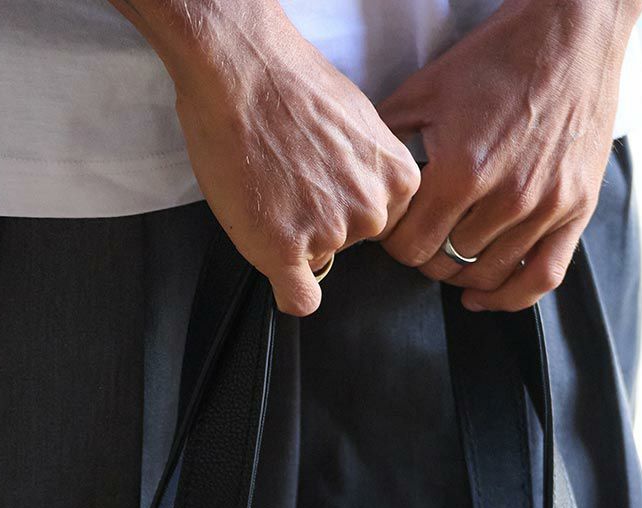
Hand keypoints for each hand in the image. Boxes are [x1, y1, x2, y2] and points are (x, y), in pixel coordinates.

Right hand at [133, 1, 420, 314]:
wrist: (243, 73)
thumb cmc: (292, 84)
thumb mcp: (358, 122)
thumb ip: (367, 168)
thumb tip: (357, 190)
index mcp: (398, 181)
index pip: (383, 225)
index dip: (350, 209)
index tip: (328, 193)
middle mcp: (371, 213)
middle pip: (350, 246)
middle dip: (323, 223)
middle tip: (292, 184)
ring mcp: (329, 235)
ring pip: (317, 262)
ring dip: (295, 238)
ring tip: (270, 188)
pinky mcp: (286, 251)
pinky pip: (298, 300)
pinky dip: (288, 290)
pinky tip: (274, 259)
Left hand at [378, 0, 641, 310]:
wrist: (570, 31)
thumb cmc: (497, 56)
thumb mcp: (426, 89)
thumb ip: (388, 139)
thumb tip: (360, 177)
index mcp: (462, 170)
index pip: (410, 247)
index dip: (393, 243)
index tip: (394, 231)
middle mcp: (506, 197)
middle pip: (445, 265)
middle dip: (424, 254)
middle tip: (422, 236)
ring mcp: (544, 207)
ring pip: (487, 275)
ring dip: (460, 273)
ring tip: (449, 254)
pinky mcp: (576, 209)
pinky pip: (542, 277)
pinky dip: (509, 297)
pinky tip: (483, 296)